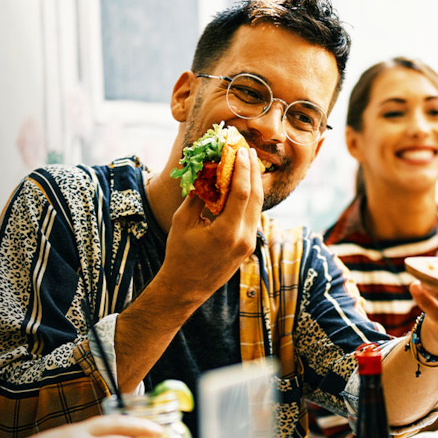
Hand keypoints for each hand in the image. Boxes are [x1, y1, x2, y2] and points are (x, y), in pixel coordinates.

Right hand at [160, 147, 263, 301]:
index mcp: (227, 232)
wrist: (186, 288)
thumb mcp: (182, 222)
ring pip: (257, 207)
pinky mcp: (248, 246)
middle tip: (248, 151)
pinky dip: (250, 199)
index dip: (242, 169)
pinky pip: (253, 217)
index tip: (240, 150)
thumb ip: (196, 196)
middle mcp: (243, 238)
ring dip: (254, 184)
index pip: (241, 193)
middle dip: (253, 171)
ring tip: (249, 164)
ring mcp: (248, 244)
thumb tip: (206, 173)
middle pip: (255, 198)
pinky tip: (244, 186)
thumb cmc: (179, 254)